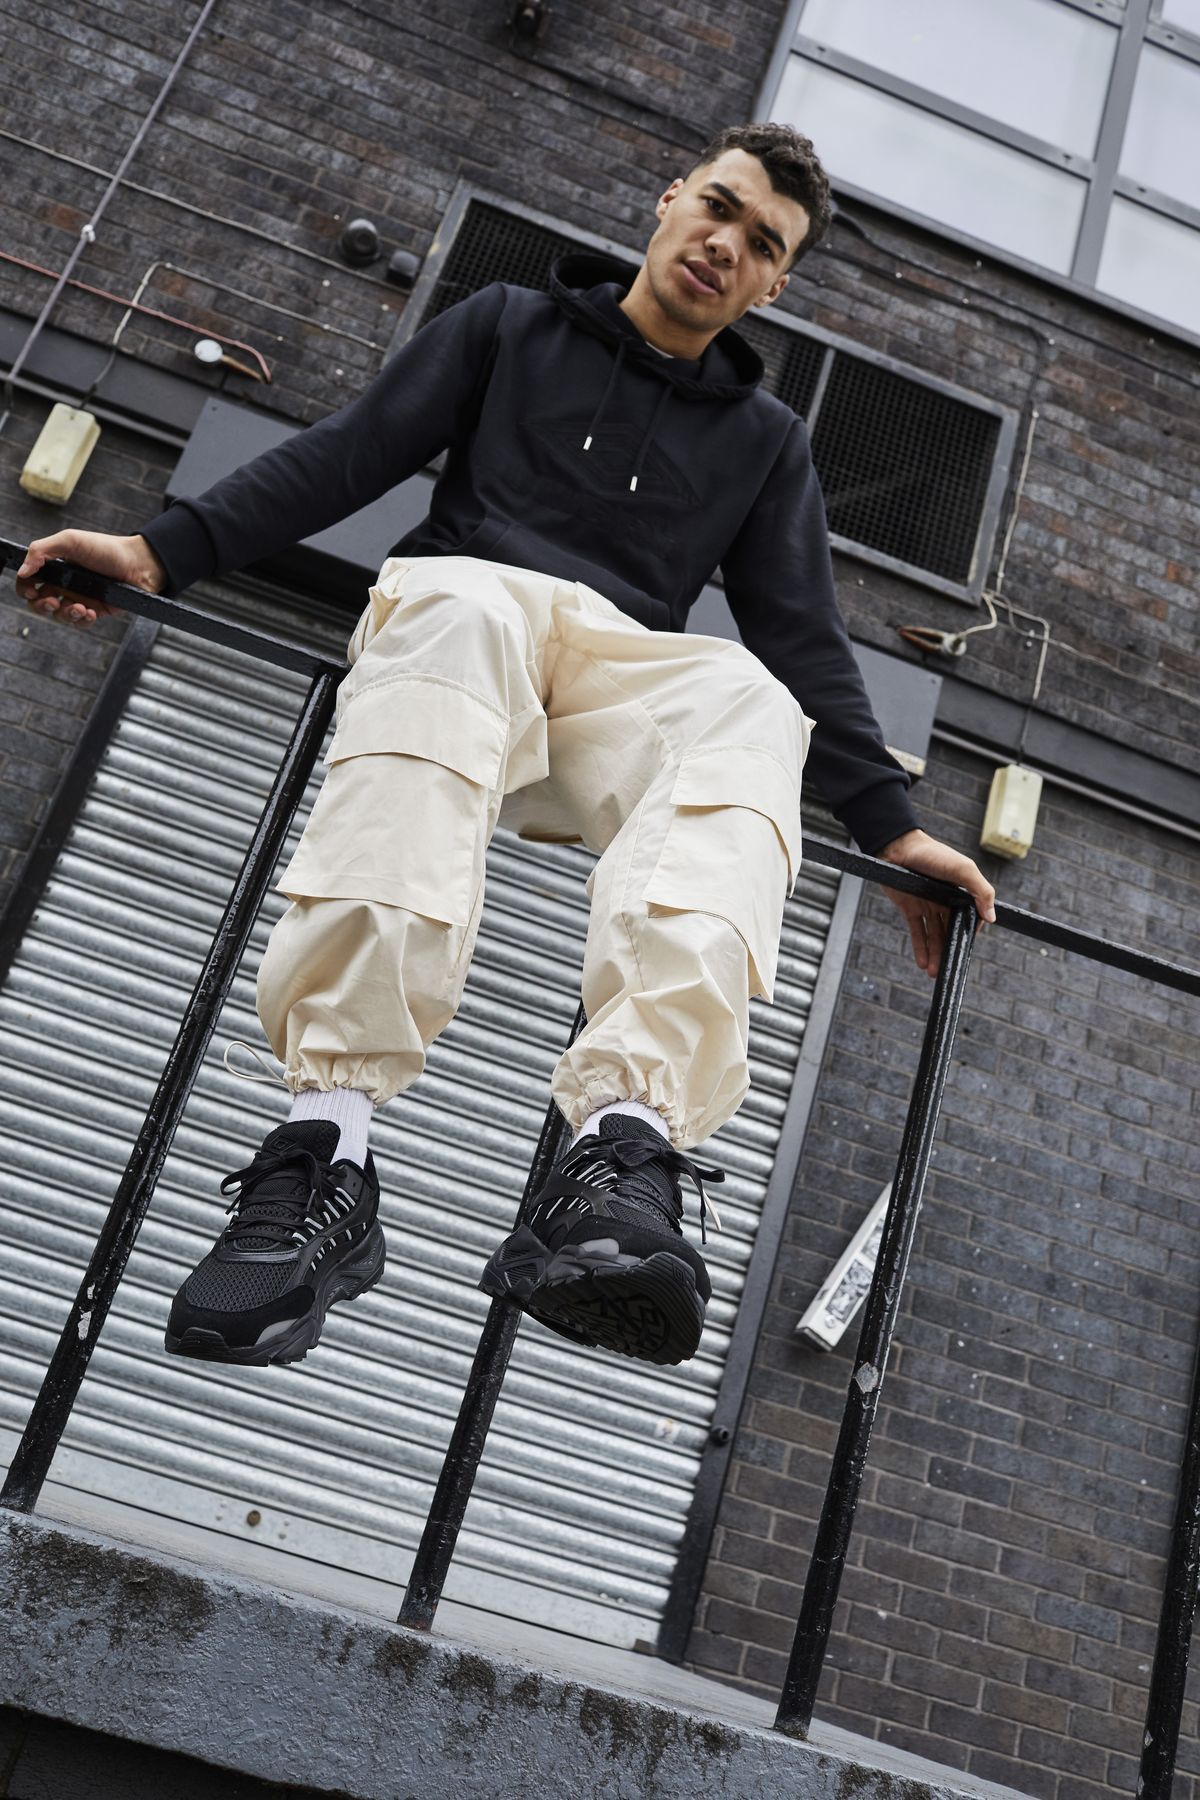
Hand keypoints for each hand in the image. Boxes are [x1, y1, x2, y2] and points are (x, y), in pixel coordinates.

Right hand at [16, 530, 165, 626]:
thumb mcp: (70, 540)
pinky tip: (91, 611)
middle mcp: (65, 584)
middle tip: (53, 602)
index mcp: (56, 567)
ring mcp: (80, 598)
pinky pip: (80, 623)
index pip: (29, 581)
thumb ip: (41, 551)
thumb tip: (21, 571)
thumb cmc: (106, 548)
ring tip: (81, 607)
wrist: (139, 564)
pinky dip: (82, 620)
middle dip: (41, 606)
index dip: (25, 588)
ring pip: (59, 616)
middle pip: (39, 603)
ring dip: (66, 614)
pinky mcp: (95, 610)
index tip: (32, 591)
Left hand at [877, 828, 995, 978]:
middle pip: (951, 932)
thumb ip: (981, 891)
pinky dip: (920, 948)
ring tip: (934, 974)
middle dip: (950, 952)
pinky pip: (918, 931)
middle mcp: (946, 901)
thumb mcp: (963, 869)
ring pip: (934, 935)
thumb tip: (992, 918)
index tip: (966, 952)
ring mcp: (928, 905)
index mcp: (962, 893)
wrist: (898, 847)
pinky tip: (922, 963)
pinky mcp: (910, 907)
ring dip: (935, 955)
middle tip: (949, 971)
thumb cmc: (933, 854)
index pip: (970, 920)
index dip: (969, 936)